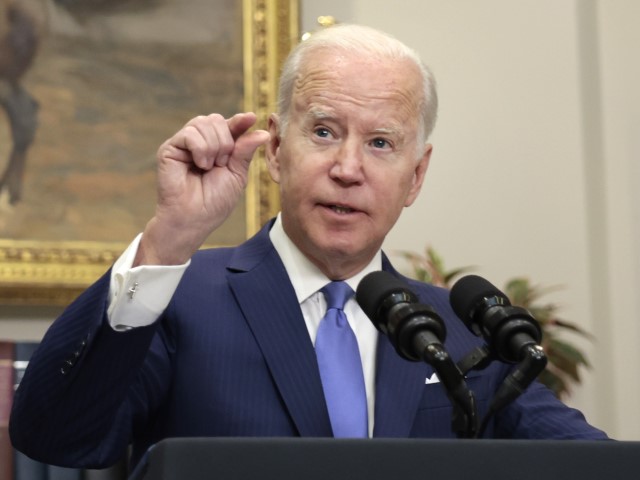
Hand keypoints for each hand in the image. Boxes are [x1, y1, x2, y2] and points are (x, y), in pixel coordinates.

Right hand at [135, 112, 269, 265]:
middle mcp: (199, 142)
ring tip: (209, 167)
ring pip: (203, 122)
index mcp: (217, 148)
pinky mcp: (169, 148)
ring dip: (214, 146)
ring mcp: (184, 144)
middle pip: (216, 119)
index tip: (251, 118)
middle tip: (221, 163)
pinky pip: (189, 133)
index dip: (240, 120)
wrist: (194, 219)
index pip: (229, 125)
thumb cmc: (214, 202)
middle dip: (225, 141)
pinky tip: (200, 165)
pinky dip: (200, 148)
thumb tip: (262, 131)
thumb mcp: (237, 174)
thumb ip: (245, 151)